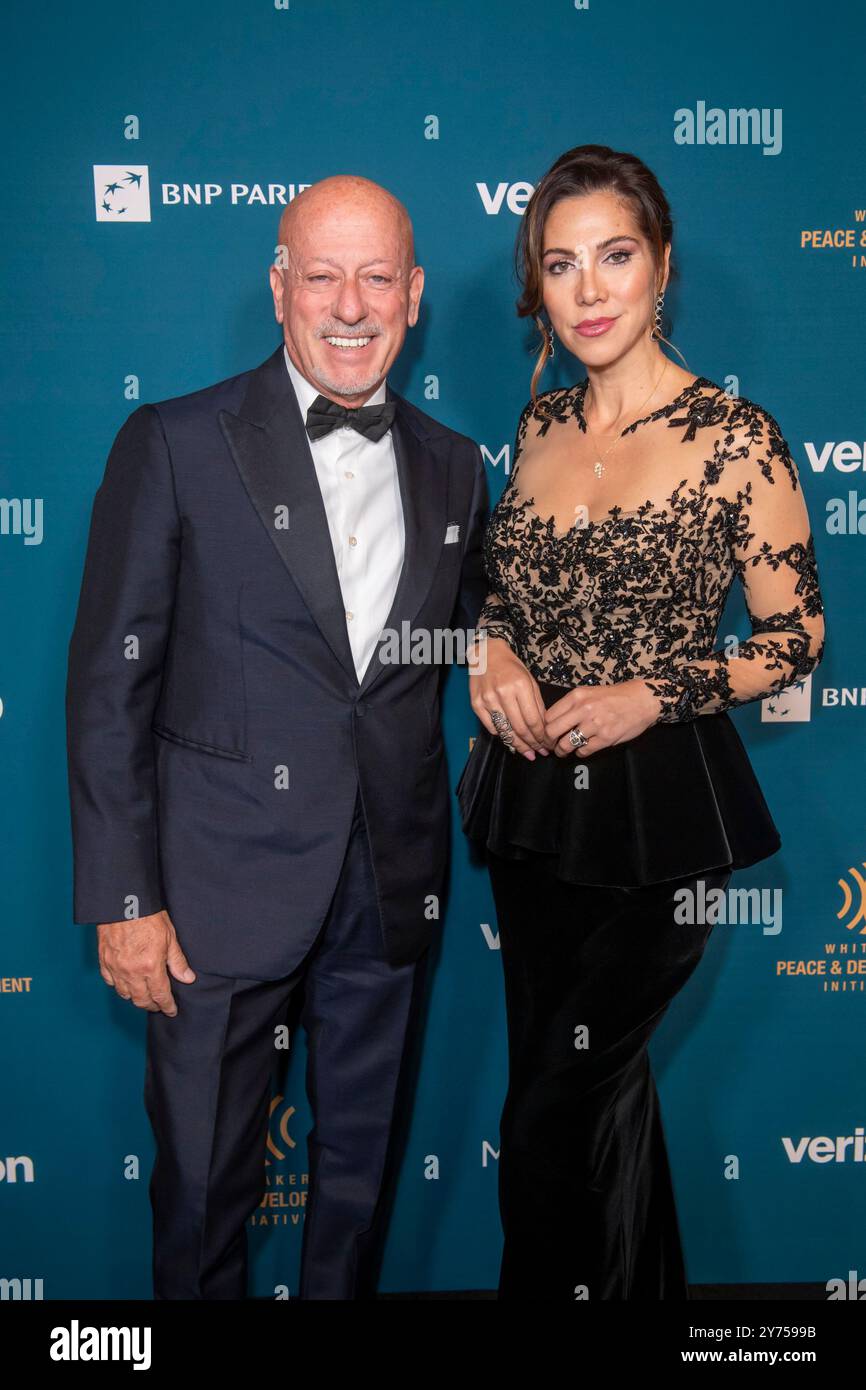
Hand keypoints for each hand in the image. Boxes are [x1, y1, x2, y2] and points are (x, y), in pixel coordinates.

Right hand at [96, 909, 195, 1015]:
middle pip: (141, 1000)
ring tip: (144, 995)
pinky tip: (126, 984)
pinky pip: (110, 982)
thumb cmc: (147, 915)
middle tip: (159, 1005)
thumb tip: (188, 978)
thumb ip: (177, 961)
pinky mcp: (104, 961)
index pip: (160, 995)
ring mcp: (115, 968)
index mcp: (150, 966)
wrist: (123, 901)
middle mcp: (131, 972)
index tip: (171, 1010)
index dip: (167, 1006)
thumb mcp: (169, 936)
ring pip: (125, 994)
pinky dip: (119, 986)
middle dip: (152, 1005)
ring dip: (136, 998)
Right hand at [468, 635, 548, 759]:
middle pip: (519, 728)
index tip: (547, 745)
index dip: (541, 737)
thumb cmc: (512, 667)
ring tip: (527, 753)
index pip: (533, 720)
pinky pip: (492, 727)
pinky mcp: (476, 705)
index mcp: (520, 686)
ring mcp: (487, 700)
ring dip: (518, 745)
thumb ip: (537, 704)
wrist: (486, 654)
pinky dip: (503, 737)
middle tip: (539, 752)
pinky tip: (511, 741)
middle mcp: (502, 693)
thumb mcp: (530, 680)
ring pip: (505, 731)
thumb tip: (543, 728)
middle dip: (532, 744)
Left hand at [544, 679, 662, 757]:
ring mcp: (595, 724)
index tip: (546, 733)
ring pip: (566, 744)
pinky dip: (580, 753)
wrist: (643, 699)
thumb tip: (553, 721)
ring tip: (563, 751)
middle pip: (552, 731)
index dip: (544, 727)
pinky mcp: (606, 737)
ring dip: (562, 751)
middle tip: (551, 745)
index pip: (549, 716)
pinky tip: (582, 749)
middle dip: (548, 742)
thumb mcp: (589, 693)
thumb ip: (572, 705)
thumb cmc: (615, 697)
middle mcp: (584, 709)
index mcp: (577, 696)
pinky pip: (583, 751)